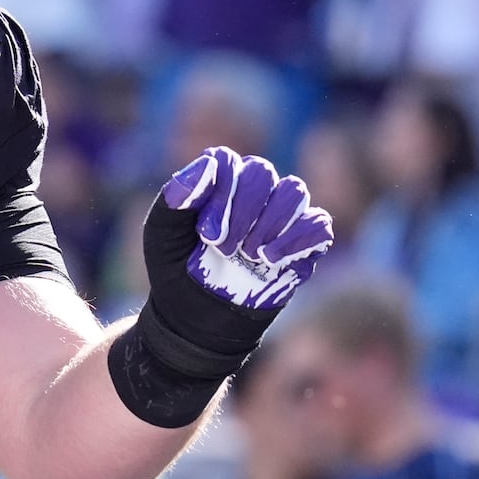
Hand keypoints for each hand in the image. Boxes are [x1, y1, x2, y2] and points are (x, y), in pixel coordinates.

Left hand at [112, 147, 331, 426]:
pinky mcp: (302, 244)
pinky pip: (318, 225)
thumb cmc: (175, 268)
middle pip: (261, 172)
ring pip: (294, 191)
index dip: (220, 193)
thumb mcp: (161, 235)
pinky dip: (298, 240)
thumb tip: (208, 165)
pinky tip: (270, 261)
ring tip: (249, 254)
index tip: (206, 234)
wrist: (195, 317)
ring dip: (271, 222)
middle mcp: (251, 190)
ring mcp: (278, 215)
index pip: (226, 161)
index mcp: (216, 180)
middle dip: (243, 210)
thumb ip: (176, 198)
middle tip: (223, 247)